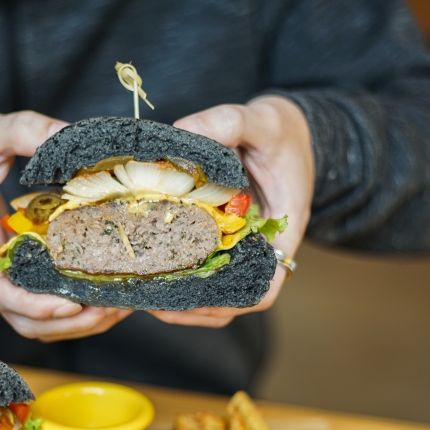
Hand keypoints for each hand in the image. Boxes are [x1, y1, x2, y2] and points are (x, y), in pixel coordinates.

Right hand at [0, 111, 131, 340]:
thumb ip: (26, 130)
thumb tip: (68, 133)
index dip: (31, 304)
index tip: (68, 303)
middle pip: (17, 317)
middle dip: (63, 322)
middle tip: (108, 309)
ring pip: (27, 319)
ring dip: (69, 324)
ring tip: (111, 309)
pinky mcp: (10, 272)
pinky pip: (35, 304)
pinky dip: (65, 311)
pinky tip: (98, 297)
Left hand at [149, 96, 313, 327]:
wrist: (284, 131)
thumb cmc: (282, 132)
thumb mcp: (261, 120)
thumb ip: (228, 122)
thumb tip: (182, 129)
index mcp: (281, 232)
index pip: (266, 286)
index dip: (234, 303)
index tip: (197, 301)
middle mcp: (259, 249)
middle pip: (232, 299)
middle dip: (194, 308)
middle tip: (154, 303)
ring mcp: (237, 247)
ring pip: (214, 290)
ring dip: (183, 300)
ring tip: (145, 295)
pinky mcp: (218, 239)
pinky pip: (201, 266)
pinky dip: (178, 274)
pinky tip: (149, 269)